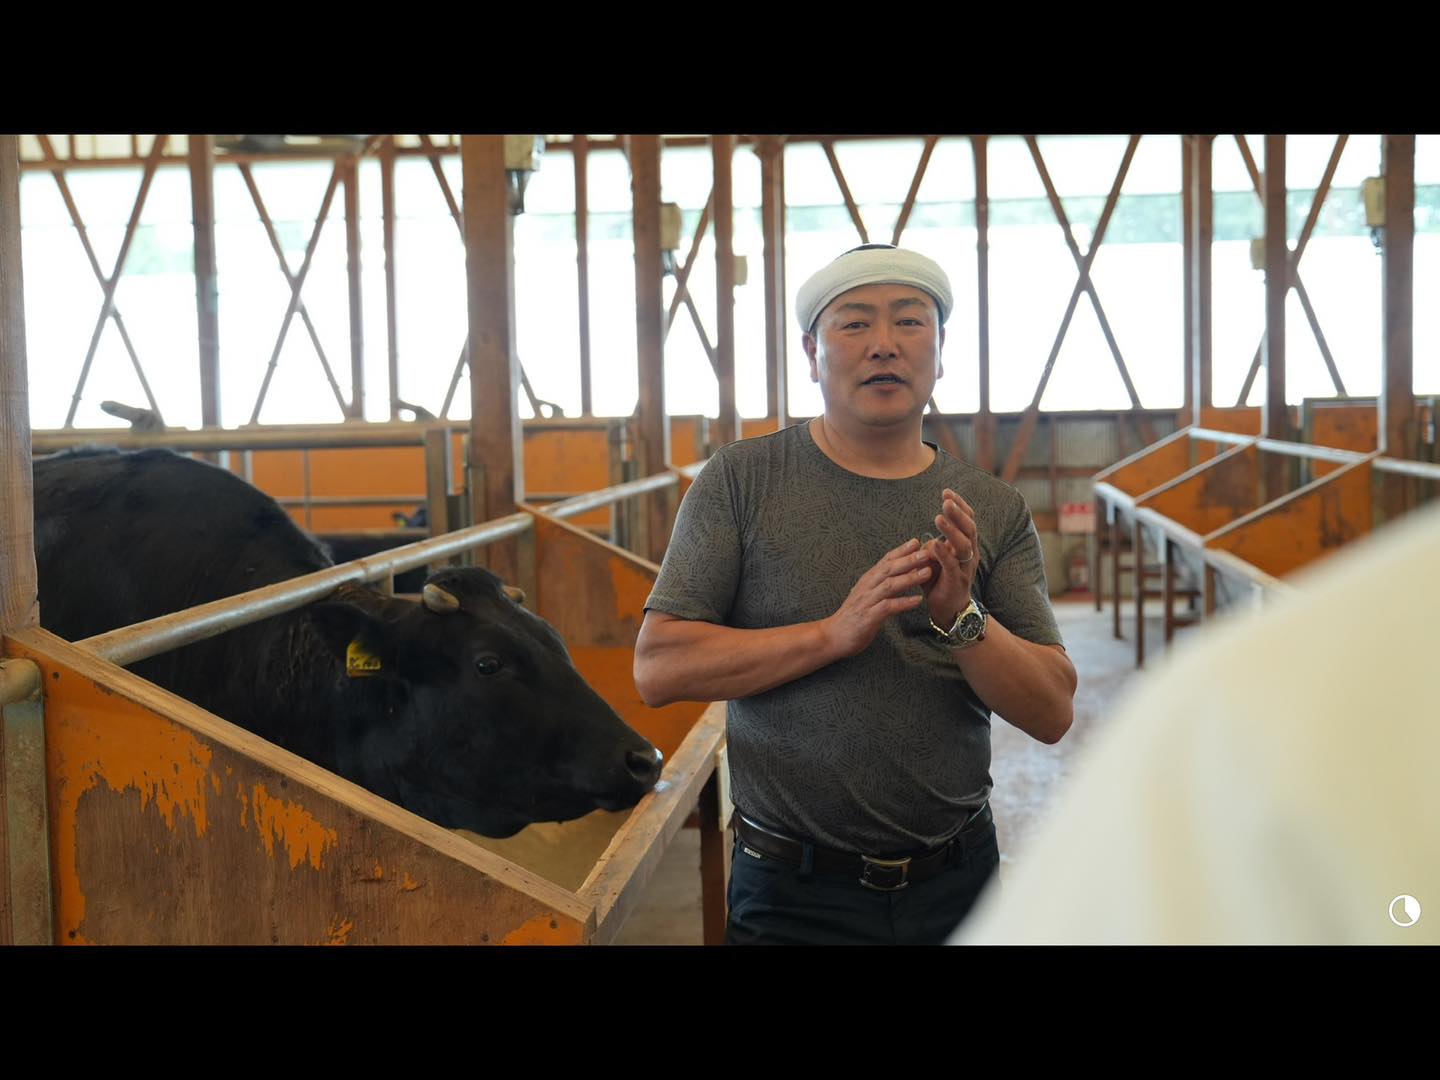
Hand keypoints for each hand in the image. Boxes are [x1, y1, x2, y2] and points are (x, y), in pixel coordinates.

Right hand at [822, 538, 931, 658]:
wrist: (833, 636)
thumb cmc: (853, 616)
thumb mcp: (867, 596)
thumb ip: (882, 585)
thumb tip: (900, 575)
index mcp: (868, 581)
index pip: (885, 561)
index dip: (901, 550)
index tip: (916, 541)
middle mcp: (867, 587)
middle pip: (889, 569)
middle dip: (909, 559)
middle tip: (927, 552)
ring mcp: (867, 601)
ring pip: (890, 585)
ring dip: (909, 578)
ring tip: (927, 572)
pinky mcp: (869, 617)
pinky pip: (888, 607)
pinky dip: (903, 602)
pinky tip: (917, 600)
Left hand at [921, 488, 978, 627]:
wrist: (948, 609)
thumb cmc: (941, 581)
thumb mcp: (938, 558)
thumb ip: (935, 544)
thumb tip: (929, 529)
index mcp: (967, 545)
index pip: (968, 520)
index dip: (959, 505)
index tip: (946, 492)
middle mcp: (970, 554)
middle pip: (970, 528)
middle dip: (958, 513)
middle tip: (946, 500)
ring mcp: (965, 567)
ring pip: (964, 545)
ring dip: (951, 530)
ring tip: (938, 517)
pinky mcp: (957, 581)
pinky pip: (952, 565)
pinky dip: (943, 554)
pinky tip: (934, 543)